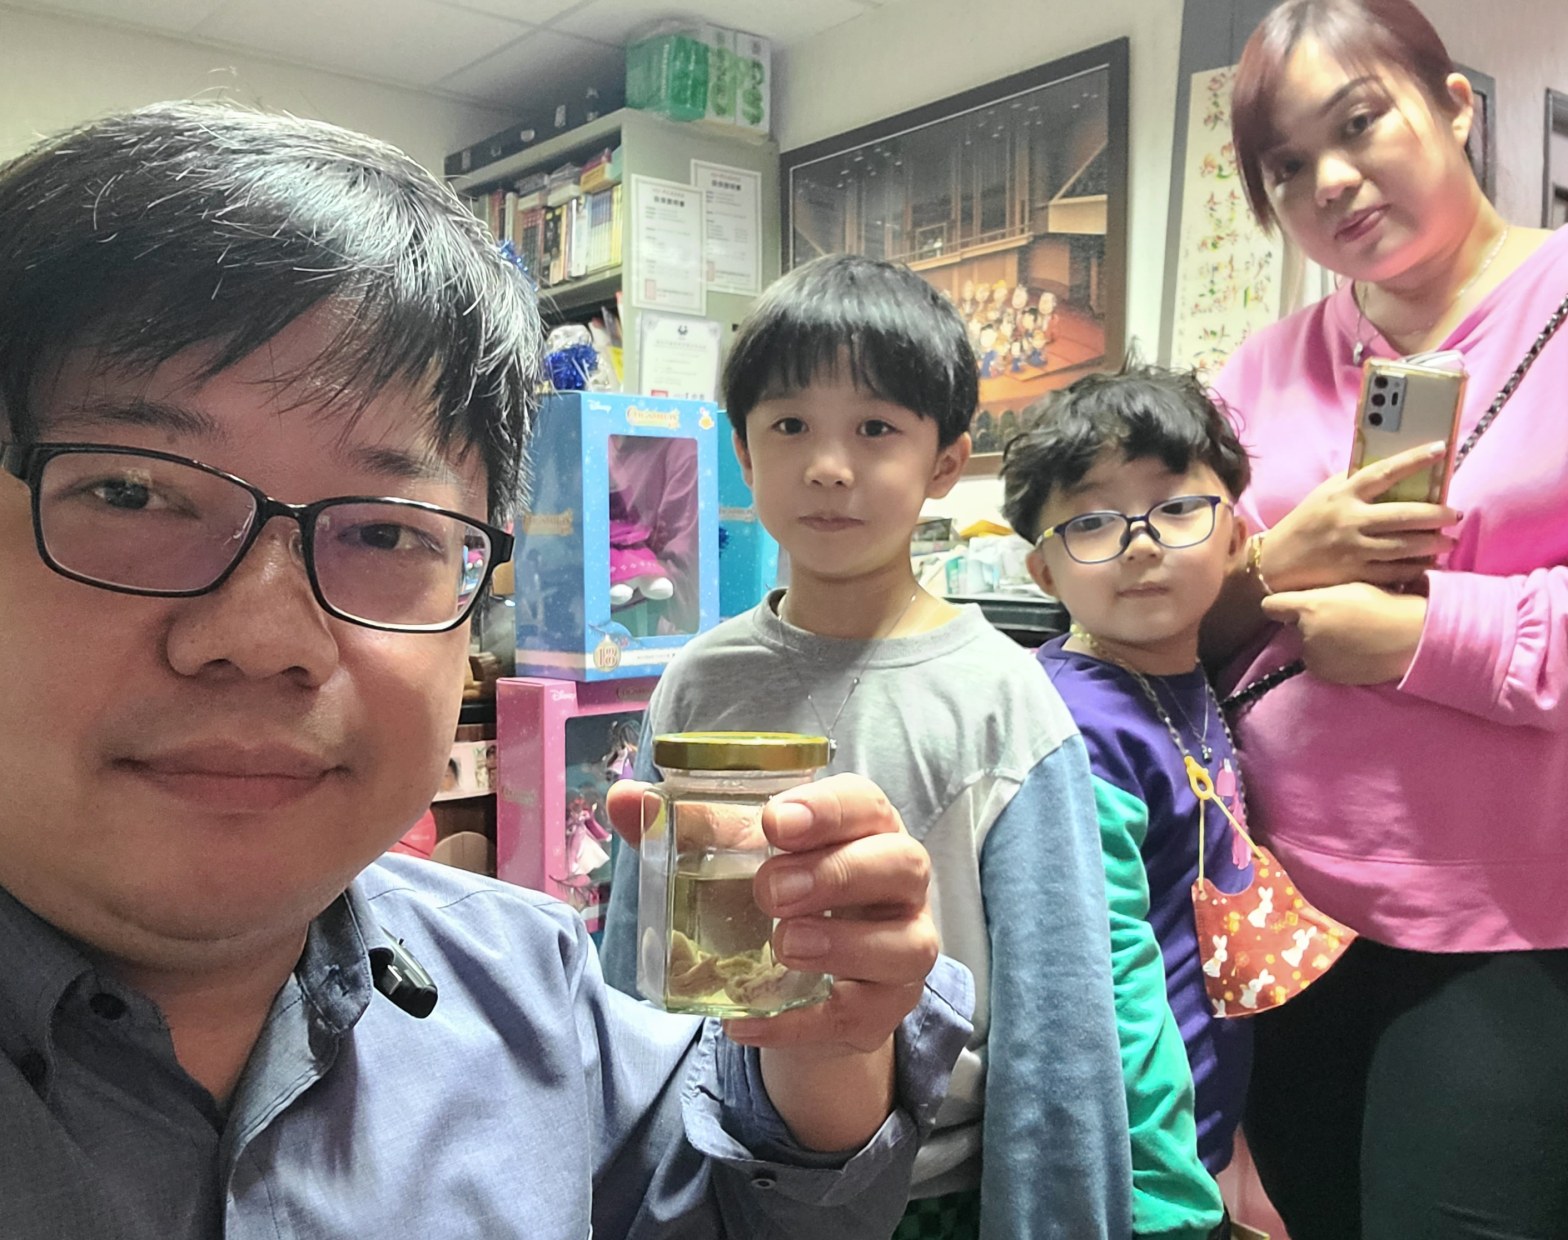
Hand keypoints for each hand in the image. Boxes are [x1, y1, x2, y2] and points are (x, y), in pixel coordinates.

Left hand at [607, 773, 938, 1150]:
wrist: (808, 982)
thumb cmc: (783, 892)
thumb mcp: (740, 856)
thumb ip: (688, 828)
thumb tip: (623, 798)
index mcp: (864, 828)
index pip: (865, 803)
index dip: (828, 809)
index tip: (774, 821)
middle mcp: (898, 883)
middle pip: (902, 863)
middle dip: (837, 874)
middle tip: (769, 891)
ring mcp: (903, 946)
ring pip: (906, 944)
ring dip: (844, 945)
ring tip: (782, 945)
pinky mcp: (887, 1007)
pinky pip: (860, 1018)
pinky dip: (801, 1024)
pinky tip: (745, 1022)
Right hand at [1261, 442, 1460, 591]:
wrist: (1277, 563)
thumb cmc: (1306, 523)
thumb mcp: (1325, 495)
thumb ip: (1354, 482)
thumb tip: (1392, 468)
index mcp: (1343, 495)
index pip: (1384, 472)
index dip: (1414, 459)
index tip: (1441, 448)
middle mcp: (1350, 520)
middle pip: (1404, 515)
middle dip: (1436, 514)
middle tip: (1455, 514)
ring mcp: (1353, 549)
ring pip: (1405, 546)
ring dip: (1433, 543)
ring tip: (1449, 541)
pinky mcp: (1355, 574)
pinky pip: (1395, 571)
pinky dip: (1416, 567)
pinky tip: (1430, 563)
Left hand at [1262, 581, 1427, 684]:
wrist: (1410, 636)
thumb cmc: (1383, 604)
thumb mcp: (1348, 586)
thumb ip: (1319, 594)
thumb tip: (1299, 602)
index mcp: (1308, 607)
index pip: (1271, 606)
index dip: (1280, 604)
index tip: (1288, 604)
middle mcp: (1304, 634)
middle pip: (1294, 627)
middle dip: (1309, 624)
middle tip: (1339, 619)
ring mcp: (1314, 658)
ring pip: (1308, 647)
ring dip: (1320, 643)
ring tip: (1351, 636)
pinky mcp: (1326, 676)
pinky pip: (1322, 663)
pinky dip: (1332, 658)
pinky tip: (1355, 650)